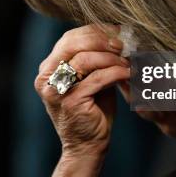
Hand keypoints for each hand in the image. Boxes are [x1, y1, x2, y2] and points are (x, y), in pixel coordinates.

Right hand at [34, 24, 130, 176]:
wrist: (88, 146)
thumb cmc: (92, 109)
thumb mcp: (90, 77)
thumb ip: (95, 56)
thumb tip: (117, 33)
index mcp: (48, 68)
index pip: (69, 38)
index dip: (94, 30)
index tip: (117, 30)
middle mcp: (46, 77)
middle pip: (73, 44)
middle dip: (102, 39)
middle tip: (124, 42)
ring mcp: (56, 90)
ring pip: (85, 60)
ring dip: (111, 57)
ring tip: (128, 59)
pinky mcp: (70, 102)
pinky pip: (97, 78)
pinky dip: (116, 72)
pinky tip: (129, 72)